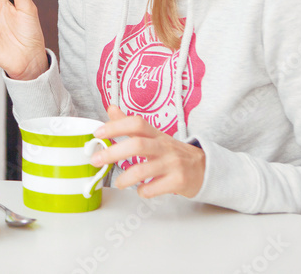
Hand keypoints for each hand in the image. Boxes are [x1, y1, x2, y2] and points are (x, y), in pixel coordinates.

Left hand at [91, 105, 205, 198]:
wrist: (204, 168)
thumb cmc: (172, 152)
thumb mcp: (154, 136)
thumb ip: (131, 124)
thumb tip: (111, 108)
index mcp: (156, 134)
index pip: (137, 123)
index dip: (116, 126)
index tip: (98, 132)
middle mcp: (164, 146)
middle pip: (137, 145)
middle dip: (113, 153)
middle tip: (96, 160)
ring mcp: (172, 164)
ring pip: (144, 170)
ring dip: (125, 178)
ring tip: (118, 182)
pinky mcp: (179, 181)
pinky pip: (155, 188)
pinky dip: (144, 191)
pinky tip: (141, 190)